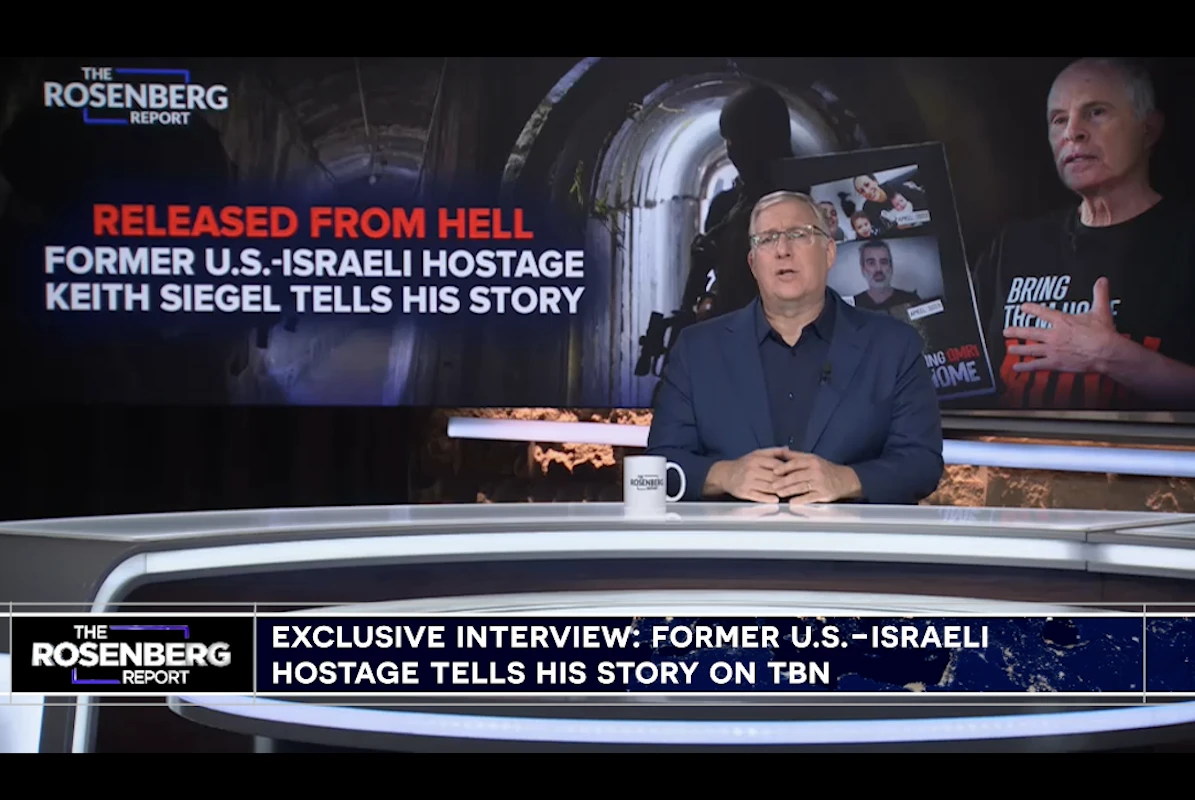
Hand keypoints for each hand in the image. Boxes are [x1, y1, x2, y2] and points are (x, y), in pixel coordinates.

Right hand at [713, 447, 790, 502]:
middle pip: (774, 477)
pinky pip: (759, 496)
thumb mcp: (756, 454)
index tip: (796, 473)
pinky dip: (769, 499)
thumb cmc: (743, 464)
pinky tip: (776, 499)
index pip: (777, 465)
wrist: (725, 474)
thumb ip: (772, 452)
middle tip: (795, 485)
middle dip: (785, 482)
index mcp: (756, 459)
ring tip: (788, 492)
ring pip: (768, 487)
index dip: (788, 470)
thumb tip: (788, 449)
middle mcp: (751, 470)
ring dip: (779, 491)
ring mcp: (748, 482)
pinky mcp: (744, 492)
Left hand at [773, 452, 862, 504]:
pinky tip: (792, 502)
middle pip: (796, 476)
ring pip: (801, 487)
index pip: (795, 463)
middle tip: (773, 485)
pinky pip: (809, 497)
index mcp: (812, 461)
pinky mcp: (823, 494)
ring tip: (779, 493)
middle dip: (783, 481)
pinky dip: (800, 500)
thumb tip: (781, 451)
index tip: (773, 471)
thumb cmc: (825, 469)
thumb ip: (797, 456)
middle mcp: (816, 471)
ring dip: (788, 490)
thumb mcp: (813, 459)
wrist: (845, 480)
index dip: (783, 468)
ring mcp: (820, 483)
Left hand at [1003, 277, 1119, 373]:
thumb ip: (1100, 294)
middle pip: (1030, 332)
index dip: (1031, 309)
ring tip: (1009, 349)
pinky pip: (1036, 365)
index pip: (1043, 312)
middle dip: (1017, 331)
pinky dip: (1025, 366)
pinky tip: (1016, 367)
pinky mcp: (1055, 363)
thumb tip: (1102, 281)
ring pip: (1030, 348)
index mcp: (1063, 321)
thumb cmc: (1103, 333)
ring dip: (1018, 348)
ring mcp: (1052, 349)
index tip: (1023, 307)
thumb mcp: (1101, 310)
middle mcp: (1054, 335)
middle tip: (1007, 331)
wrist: (1105, 352)